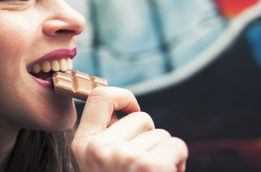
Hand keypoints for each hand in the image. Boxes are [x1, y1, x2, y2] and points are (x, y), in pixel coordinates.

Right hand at [72, 87, 187, 171]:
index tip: (132, 111)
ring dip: (165, 154)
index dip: (124, 97)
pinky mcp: (150, 166)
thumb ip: (107, 138)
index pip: (100, 96)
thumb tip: (127, 111)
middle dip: (150, 138)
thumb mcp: (97, 164)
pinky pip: (178, 146)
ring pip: (162, 134)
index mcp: (82, 145)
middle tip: (143, 166)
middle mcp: (99, 148)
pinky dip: (178, 162)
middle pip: (141, 117)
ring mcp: (125, 157)